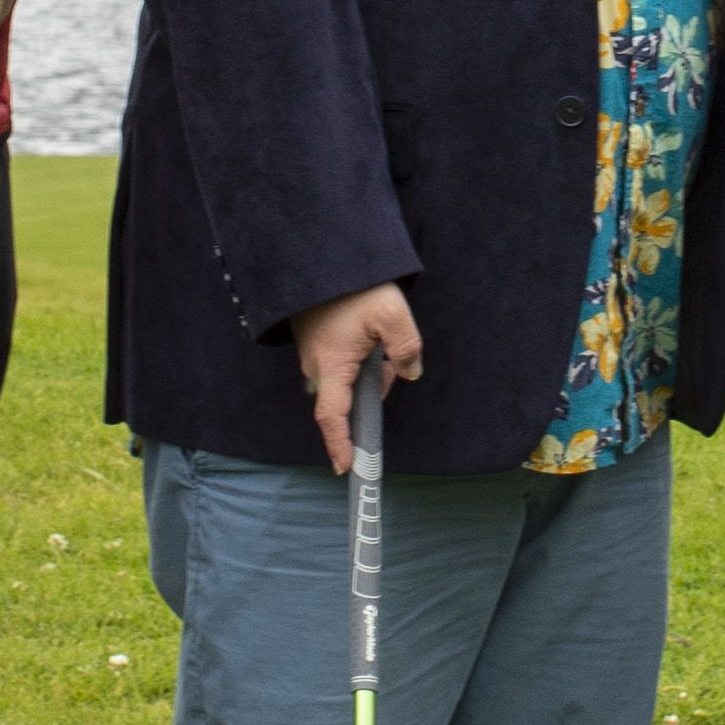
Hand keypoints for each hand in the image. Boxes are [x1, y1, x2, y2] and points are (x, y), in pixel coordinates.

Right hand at [287, 280, 426, 473]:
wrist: (324, 257)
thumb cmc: (355, 287)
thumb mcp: (392, 315)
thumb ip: (406, 349)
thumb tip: (410, 371)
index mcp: (331, 365)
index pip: (333, 416)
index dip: (339, 444)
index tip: (346, 467)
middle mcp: (317, 367)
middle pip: (348, 399)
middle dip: (373, 388)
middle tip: (388, 359)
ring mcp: (314, 356)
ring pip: (347, 381)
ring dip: (368, 371)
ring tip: (379, 339)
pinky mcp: (315, 345)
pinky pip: (340, 365)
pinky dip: (359, 360)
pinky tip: (369, 335)